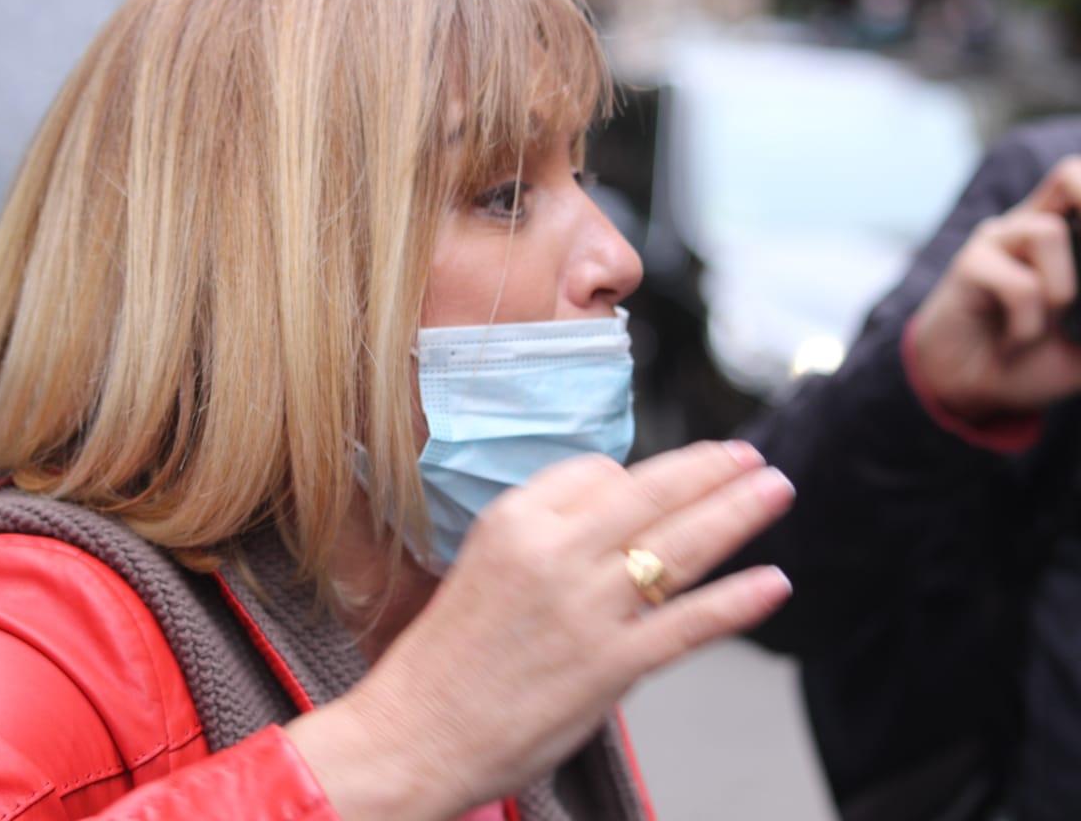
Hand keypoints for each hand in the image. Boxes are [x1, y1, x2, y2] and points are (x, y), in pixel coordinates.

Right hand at [289, 441, 792, 819]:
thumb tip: (617, 524)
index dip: (638, 476)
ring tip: (774, 491)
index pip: (599, 472)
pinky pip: (690, 622)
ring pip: (681, 546)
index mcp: (514, 520)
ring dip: (738, 513)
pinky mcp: (611, 665)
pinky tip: (772, 581)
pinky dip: (738, 601)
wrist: (415, 733)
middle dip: (712, 470)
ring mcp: (588, 609)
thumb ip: (548, 540)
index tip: (664, 482)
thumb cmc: (444, 657)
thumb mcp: (482, 565)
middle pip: (653, 493)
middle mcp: (555, 553)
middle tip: (750, 456)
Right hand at [910, 156, 1080, 418]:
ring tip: (1049, 323)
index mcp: (1067, 235)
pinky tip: (1015, 342)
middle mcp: (1032, 225)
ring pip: (1049, 233)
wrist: (975, 390)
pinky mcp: (968, 266)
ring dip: (1061, 291)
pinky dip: (1028, 325)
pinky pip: (1019, 284)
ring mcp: (997, 241)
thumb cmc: (1034, 359)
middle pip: (1068, 174)